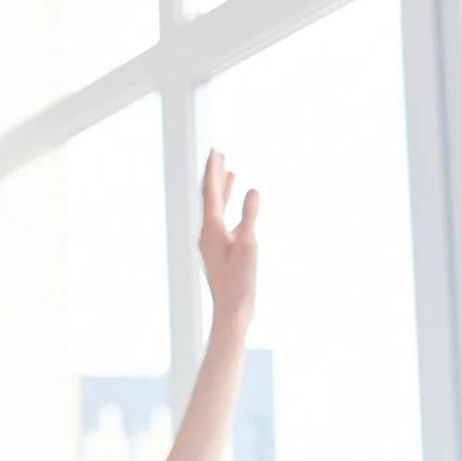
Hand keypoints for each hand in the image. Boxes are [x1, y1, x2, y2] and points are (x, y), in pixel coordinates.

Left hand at [198, 149, 258, 325]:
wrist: (232, 310)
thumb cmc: (240, 281)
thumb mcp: (249, 245)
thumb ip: (250, 216)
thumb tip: (254, 190)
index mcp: (210, 229)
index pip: (210, 192)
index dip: (213, 170)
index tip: (215, 150)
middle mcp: (207, 234)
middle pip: (209, 197)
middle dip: (215, 175)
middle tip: (218, 153)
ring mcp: (213, 243)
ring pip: (216, 209)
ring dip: (222, 189)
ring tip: (229, 172)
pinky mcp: (221, 251)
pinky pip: (223, 221)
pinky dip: (230, 208)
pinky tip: (238, 205)